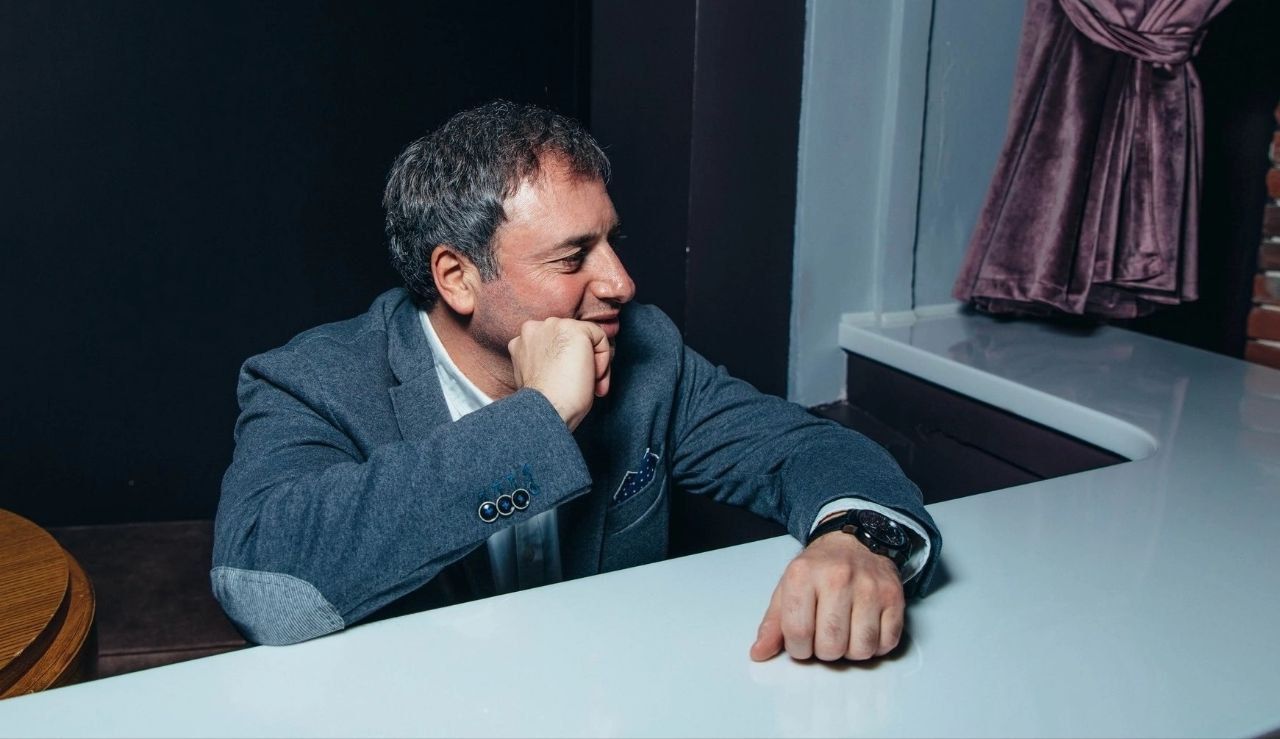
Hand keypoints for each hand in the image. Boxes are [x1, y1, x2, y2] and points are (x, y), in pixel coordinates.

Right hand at [508, 317, 612, 430]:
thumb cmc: (544, 402)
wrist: (547, 408)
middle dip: (579, 361)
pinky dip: (603, 358)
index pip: (553, 344)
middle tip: (583, 386)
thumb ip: (546, 360)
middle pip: (568, 339)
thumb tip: (569, 360)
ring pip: (585, 337)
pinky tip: (593, 377)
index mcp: (522, 342)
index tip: (570, 386)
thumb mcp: (539, 375)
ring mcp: (553, 326)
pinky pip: (599, 337)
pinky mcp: (574, 329)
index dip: (565, 365)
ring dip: (592, 361)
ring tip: (591, 385)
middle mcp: (533, 328)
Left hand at [750, 530, 904, 661]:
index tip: (801, 643)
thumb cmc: (819, 569)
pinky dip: (875, 646)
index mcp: (804, 574)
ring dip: (851, 652)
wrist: (854, 542)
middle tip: (823, 637)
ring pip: (860, 649)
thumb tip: (759, 652)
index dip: (798, 648)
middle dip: (824, 652)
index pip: (798, 632)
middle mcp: (838, 577)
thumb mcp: (788, 588)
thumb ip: (773, 623)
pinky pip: (886, 643)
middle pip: (830, 645)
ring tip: (844, 633)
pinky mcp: (894, 597)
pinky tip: (864, 629)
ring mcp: (870, 587)